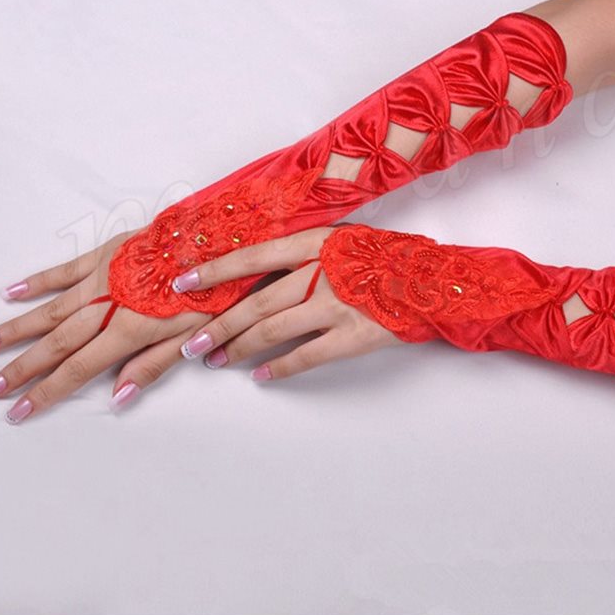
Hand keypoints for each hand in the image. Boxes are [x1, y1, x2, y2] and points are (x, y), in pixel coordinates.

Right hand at [0, 232, 211, 423]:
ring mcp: (103, 276)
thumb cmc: (212, 287)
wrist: (219, 234)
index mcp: (130, 328)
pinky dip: (38, 282)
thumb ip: (153, 365)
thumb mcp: (194, 333)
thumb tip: (119, 396)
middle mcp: (109, 303)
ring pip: (52, 308)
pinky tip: (12, 292)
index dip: (46, 391)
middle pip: (57, 342)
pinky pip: (64, 270)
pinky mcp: (106, 253)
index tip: (19, 409)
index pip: (78, 368)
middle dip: (23, 367)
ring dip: (18, 328)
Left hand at [111, 226, 400, 386]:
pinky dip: (280, 367)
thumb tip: (252, 265)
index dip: (214, 271)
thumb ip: (301, 249)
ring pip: (273, 330)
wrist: (433, 279)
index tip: (181, 282)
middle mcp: (321, 271)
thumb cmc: (383, 255)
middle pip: (255, 302)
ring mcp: (337, 304)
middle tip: (187, 344)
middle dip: (217, 325)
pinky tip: (261, 376)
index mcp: (314, 241)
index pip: (252, 257)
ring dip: (239, 348)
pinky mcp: (354, 336)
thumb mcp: (340, 237)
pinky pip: (307, 355)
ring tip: (215, 360)